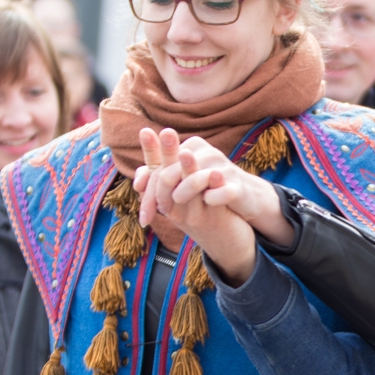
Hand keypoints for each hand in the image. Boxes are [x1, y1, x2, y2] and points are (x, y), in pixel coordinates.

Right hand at [134, 129, 290, 285]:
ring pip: (185, 193)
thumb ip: (178, 171)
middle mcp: (174, 208)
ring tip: (188, 153)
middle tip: (168, 131)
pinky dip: (213, 188)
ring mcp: (192, 215)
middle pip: (165, 179)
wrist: (227, 245)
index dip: (150, 151)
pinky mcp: (212, 221)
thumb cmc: (206, 214)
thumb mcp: (189, 192)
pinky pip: (209, 203)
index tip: (147, 130)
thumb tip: (168, 143)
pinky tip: (216, 173)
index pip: (152, 171)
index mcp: (166, 198)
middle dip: (166, 154)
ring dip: (188, 172)